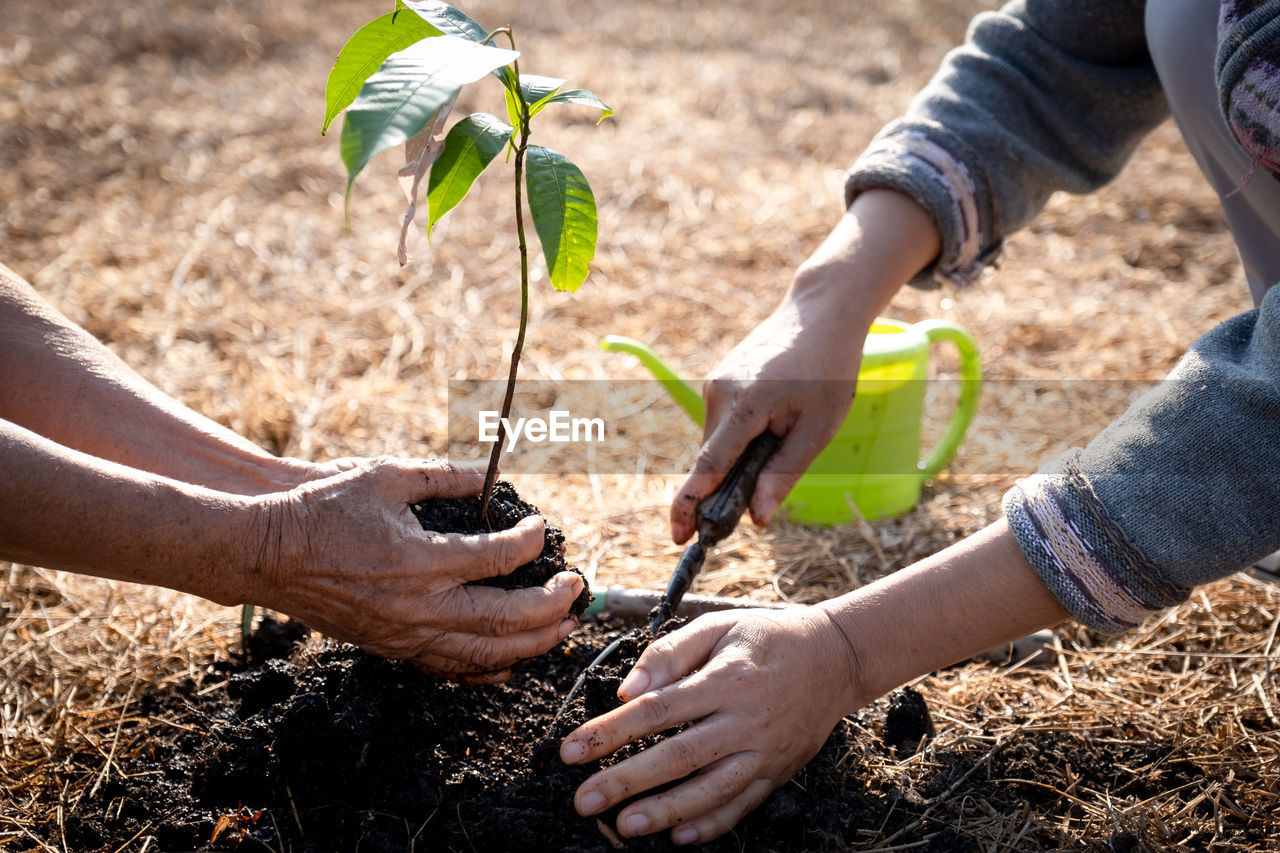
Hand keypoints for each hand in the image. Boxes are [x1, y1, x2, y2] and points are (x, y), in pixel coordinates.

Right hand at [248, 457, 582, 682]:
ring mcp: (404, 634)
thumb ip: (445, 476)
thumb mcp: (387, 476)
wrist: (267, 553)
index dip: (532, 541)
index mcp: (422, 559)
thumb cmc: (324, 508)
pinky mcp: (390, 648)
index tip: (543, 529)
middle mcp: (418, 605)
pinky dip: (486, 669)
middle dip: (552, 605)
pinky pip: (448, 669)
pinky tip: (510, 664)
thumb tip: (492, 475)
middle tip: (577, 587)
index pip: (500, 556)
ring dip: (532, 643)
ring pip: (484, 653)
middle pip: (506, 618)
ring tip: (563, 628)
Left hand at [559, 608, 859, 844]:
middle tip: (584, 799)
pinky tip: (679, 837)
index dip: (612, 731)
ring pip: (711, 789)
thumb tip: (627, 689)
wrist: (835, 658)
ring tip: (624, 826)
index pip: (659, 710)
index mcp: (726, 680)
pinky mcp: (776, 772)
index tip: (571, 749)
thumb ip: (670, 654)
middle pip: (679, 756)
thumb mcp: (718, 626)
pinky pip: (742, 805)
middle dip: (627, 780)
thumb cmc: (767, 637)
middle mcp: (746, 721)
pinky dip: (711, 824)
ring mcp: (764, 752)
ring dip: (666, 811)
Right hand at [671, 296, 861, 542]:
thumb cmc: (830, 370)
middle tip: (764, 494)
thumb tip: (756, 517)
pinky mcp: (718, 378)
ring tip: (787, 431)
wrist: (821, 313)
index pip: (710, 465)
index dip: (692, 504)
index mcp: (746, 404)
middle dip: (729, 484)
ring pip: (718, 442)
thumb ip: (783, 474)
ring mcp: (715, 382)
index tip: (679, 535)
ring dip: (740, 456)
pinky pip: (722, 423)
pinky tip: (775, 418)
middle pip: (714, 459)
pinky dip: (740, 437)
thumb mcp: (818, 428)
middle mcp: (719, 391)